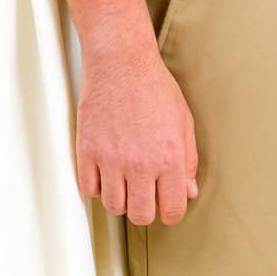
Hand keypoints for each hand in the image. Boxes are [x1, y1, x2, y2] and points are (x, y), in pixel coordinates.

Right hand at [76, 31, 199, 226]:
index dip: (170, 210)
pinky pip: (89, 188)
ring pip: (113, 206)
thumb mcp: (183, 121)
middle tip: (143, 191)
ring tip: (123, 178)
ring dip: (120, 197)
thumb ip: (188, 160)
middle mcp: (140, 163)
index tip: (165, 201)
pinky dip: (97, 185)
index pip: (172, 210)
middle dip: (144, 207)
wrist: (120, 60)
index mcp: (169, 157)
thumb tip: (189, 191)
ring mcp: (111, 158)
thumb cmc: (153, 86)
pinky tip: (105, 169)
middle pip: (140, 215)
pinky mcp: (87, 150)